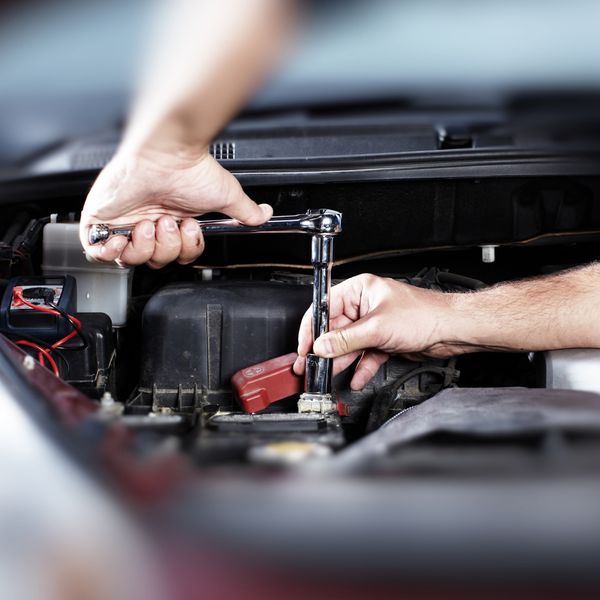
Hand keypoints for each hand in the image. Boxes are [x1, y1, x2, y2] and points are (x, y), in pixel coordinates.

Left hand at [79, 148, 271, 267]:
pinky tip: (124, 237)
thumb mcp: (226, 195)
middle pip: (155, 262)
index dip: (184, 251)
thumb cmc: (191, 169)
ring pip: (129, 260)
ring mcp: (124, 223)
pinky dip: (111, 252)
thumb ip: (245, 211)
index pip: (177, 256)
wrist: (164, 153)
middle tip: (169, 223)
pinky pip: (98, 252)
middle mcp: (149, 224)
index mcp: (174, 221)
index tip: (189, 228)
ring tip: (148, 222)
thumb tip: (264, 215)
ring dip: (144, 246)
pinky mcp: (100, 219)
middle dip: (166, 247)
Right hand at [293, 274, 456, 389]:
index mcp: (360, 290)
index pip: (325, 307)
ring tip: (328, 375)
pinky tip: (355, 379)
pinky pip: (365, 355)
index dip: (312, 328)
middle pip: (335, 329)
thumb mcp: (377, 327)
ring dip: (341, 361)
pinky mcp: (383, 340)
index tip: (305, 346)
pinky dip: (360, 368)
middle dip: (326, 350)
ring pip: (349, 345)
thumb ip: (346, 339)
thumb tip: (322, 346)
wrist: (452, 330)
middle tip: (312, 366)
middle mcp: (364, 305)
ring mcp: (373, 324)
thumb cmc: (424, 314)